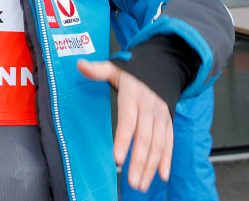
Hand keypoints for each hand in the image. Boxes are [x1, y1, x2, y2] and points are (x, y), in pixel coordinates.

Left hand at [78, 59, 172, 191]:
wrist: (162, 67)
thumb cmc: (133, 72)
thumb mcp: (115, 68)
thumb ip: (97, 69)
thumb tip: (80, 65)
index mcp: (133, 96)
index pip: (128, 120)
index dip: (123, 140)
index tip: (117, 158)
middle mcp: (149, 108)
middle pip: (144, 138)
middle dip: (138, 161)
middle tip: (131, 182)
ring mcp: (161, 117)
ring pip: (158, 144)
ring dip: (151, 166)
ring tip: (141, 183)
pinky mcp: (168, 123)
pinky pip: (169, 143)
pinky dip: (167, 160)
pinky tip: (162, 176)